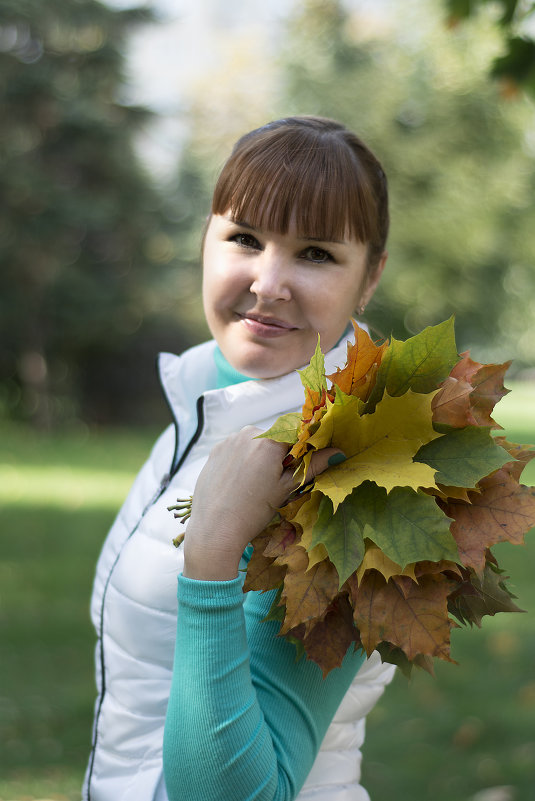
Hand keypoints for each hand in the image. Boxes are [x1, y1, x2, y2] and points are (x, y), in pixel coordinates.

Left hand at [182, 426, 341, 579]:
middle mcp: (247, 433)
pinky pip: (236, 450)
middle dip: (278, 457)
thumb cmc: (254, 511)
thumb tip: (338, 452)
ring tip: (253, 486)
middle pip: (273, 440)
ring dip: (259, 458)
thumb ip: (313, 466)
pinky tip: (238, 484)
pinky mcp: (214, 452)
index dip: (299, 455)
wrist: (215, 529)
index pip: (295, 438)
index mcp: (269, 440)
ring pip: (253, 445)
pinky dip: (241, 462)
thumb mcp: (286, 489)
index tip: (296, 472)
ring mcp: (228, 441)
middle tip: (273, 484)